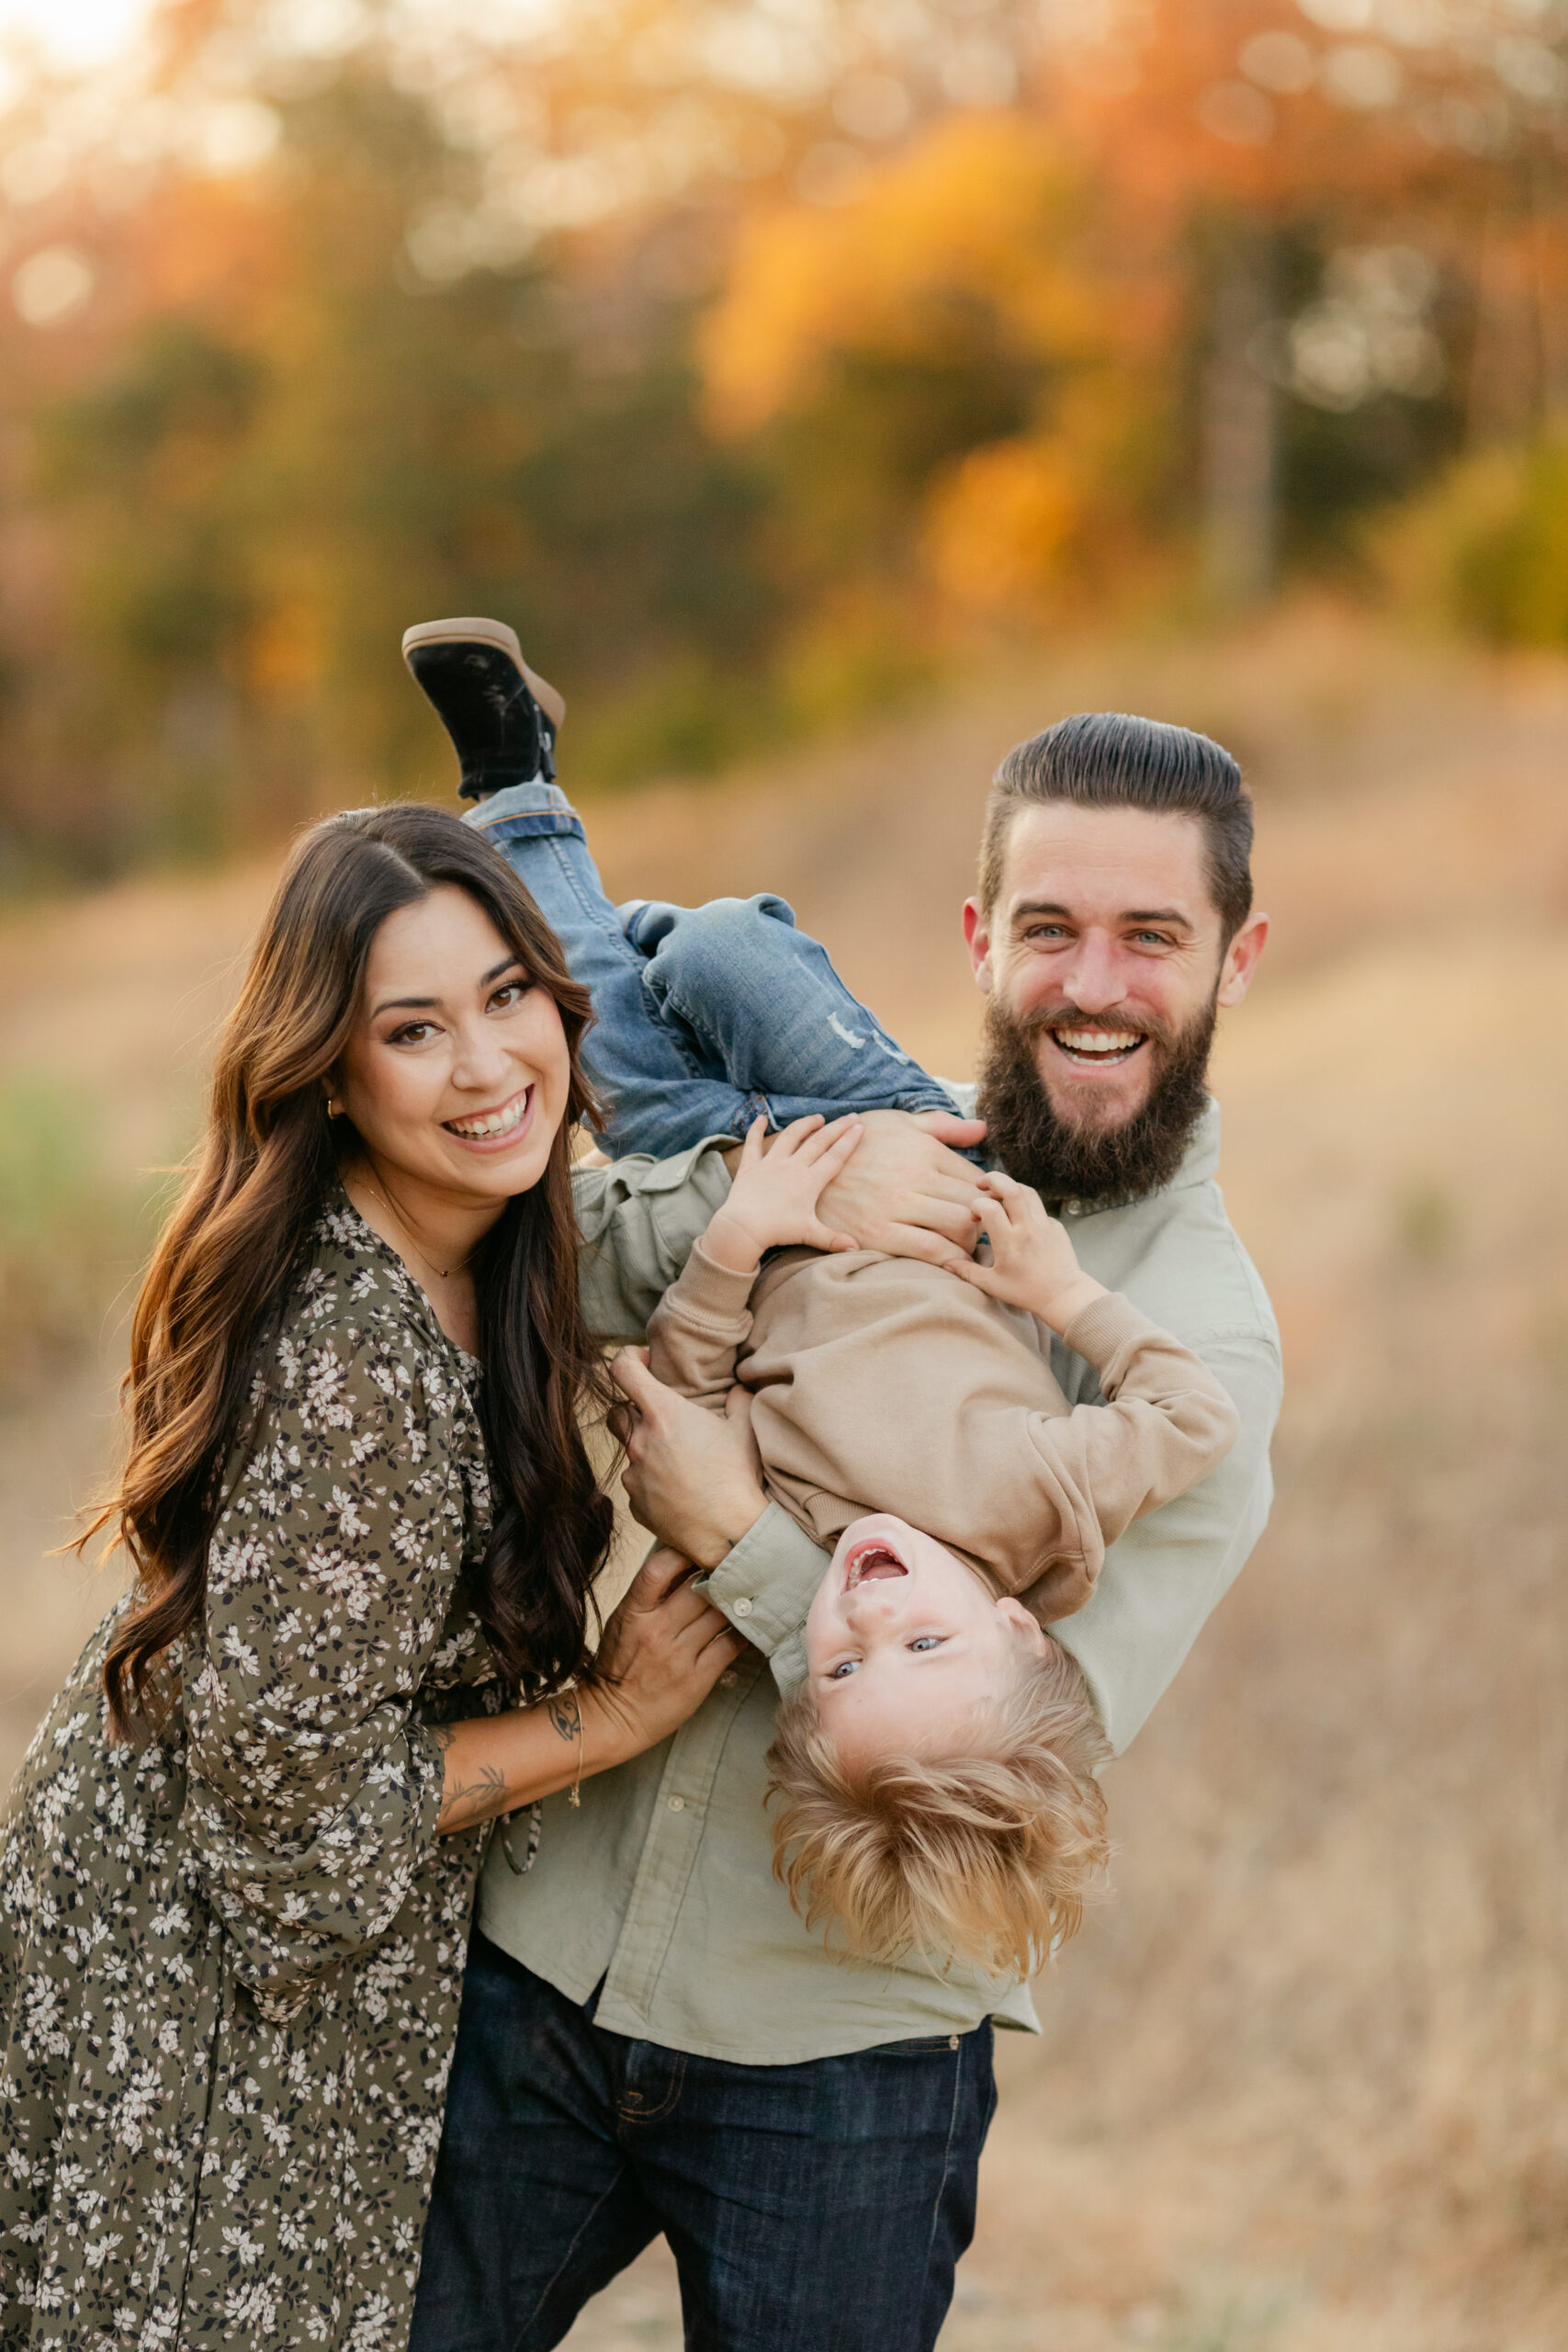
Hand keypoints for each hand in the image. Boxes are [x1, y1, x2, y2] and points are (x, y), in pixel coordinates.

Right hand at [585, 1545, 746, 1763]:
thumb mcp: (623, 1622)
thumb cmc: (618, 1665)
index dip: (683, 1554)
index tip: (698, 1550)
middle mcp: (657, 1631)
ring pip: (720, 1614)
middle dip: (718, 1576)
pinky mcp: (697, 1678)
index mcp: (634, 1613)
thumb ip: (649, 1595)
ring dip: (735, 1602)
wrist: (614, 1718)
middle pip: (699, 1588)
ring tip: (745, 1594)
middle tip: (733, 1570)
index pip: (659, 1569)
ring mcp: (678, 1655)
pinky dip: (743, 1632)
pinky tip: (746, 1625)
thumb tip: (681, 1564)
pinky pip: (730, 1645)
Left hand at [609, 1350, 767, 1568]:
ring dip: (645, 1449)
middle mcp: (640, 1440)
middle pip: (616, 1411)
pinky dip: (651, 1481)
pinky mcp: (635, 1502)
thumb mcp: (744, 1429)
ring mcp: (633, 1473)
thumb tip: (736, 1389)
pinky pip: (637, 1483)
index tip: (641, 1362)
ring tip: (676, 1461)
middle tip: (658, 1416)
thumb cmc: (737, 1477)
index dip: (627, 1358)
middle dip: (631, 1409)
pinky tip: (677, 1490)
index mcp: (663, 1413)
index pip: (622, 1370)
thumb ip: (737, 1400)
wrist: (729, 1533)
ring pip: (629, 1451)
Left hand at [704, 1114, 863, 1271]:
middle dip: (836, 1127)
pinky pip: (753, 1143)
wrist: (743, 1228)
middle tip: (851, 1116)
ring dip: (805, 1125)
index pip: (834, 1156)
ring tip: (817, 1117)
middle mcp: (792, 1167)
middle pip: (818, 1141)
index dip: (848, 1141)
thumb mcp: (809, 1234)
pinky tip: (760, 1118)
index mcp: (809, 1181)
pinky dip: (756, 1129)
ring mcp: (771, 1163)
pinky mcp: (750, 1166)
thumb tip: (856, 1249)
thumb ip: (834, 1239)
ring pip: (790, 1136)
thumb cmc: (777, 1230)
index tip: (860, 1126)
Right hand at [814, 1107, 987, 1267]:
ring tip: (964, 1247)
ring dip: (970, 1242)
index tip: (984, 1210)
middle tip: (981, 1234)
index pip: (976, 1177)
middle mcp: (913, 1175)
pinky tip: (947, 1260)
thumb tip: (983, 1130)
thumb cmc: (858, 1146)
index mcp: (922, 1149)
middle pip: (974, 1204)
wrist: (804, 1169)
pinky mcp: (878, 1233)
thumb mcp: (897, 1124)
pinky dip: (948, 1259)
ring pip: (959, 1227)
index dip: (987, 1198)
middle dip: (985, 1222)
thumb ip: (942, 1126)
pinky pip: (930, 1250)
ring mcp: (895, 1205)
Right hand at [944, 1169, 1106, 1330]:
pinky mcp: (1056, 1226)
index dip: (976, 1205)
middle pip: (1011, 1188)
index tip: (973, 1216)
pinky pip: (1039, 1208)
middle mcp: (1027, 1228)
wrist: (1064, 1296)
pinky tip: (1018, 1216)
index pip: (988, 1207)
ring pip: (1027, 1192)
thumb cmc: (1026, 1293)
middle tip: (981, 1183)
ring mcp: (1044, 1225)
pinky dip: (1026, 1205)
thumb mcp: (993, 1285)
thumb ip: (967, 1272)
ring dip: (1010, 1187)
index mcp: (1009, 1242)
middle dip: (993, 1179)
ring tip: (998, 1194)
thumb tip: (945, 1263)